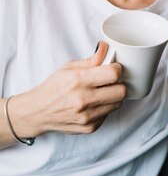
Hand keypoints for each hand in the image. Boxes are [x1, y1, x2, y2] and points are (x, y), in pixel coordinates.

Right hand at [8, 42, 126, 138]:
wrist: (38, 112)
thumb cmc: (54, 87)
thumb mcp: (69, 67)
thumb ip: (91, 59)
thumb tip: (106, 48)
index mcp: (78, 80)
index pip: (113, 74)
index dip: (117, 69)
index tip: (113, 68)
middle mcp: (83, 100)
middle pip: (121, 91)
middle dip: (119, 84)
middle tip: (110, 81)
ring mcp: (87, 116)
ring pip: (118, 103)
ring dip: (113, 96)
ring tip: (101, 92)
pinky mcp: (90, 128)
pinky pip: (108, 114)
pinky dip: (104, 108)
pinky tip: (93, 104)